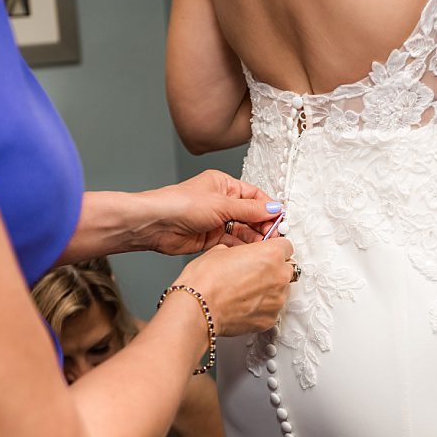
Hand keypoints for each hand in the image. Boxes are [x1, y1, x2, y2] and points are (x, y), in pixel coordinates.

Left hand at [139, 170, 282, 254]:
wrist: (155, 224)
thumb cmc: (180, 204)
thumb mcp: (221, 204)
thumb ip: (249, 210)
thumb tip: (274, 209)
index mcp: (224, 185)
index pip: (255, 196)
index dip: (269, 208)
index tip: (281, 220)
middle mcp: (221, 202)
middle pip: (251, 214)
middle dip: (263, 225)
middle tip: (275, 236)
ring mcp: (216, 221)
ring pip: (243, 230)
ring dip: (254, 237)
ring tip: (265, 245)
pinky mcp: (210, 238)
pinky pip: (232, 242)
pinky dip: (242, 247)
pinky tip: (251, 251)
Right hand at [171, 238, 293, 336]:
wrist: (197, 307)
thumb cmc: (205, 280)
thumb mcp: (220, 251)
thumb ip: (240, 251)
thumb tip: (239, 256)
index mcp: (271, 254)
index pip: (287, 246)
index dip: (274, 249)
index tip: (267, 253)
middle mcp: (279, 277)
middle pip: (287, 269)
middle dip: (274, 270)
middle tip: (254, 273)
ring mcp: (277, 300)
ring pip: (281, 291)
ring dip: (269, 289)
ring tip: (246, 292)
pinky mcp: (270, 319)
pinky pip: (272, 309)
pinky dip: (262, 307)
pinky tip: (244, 305)